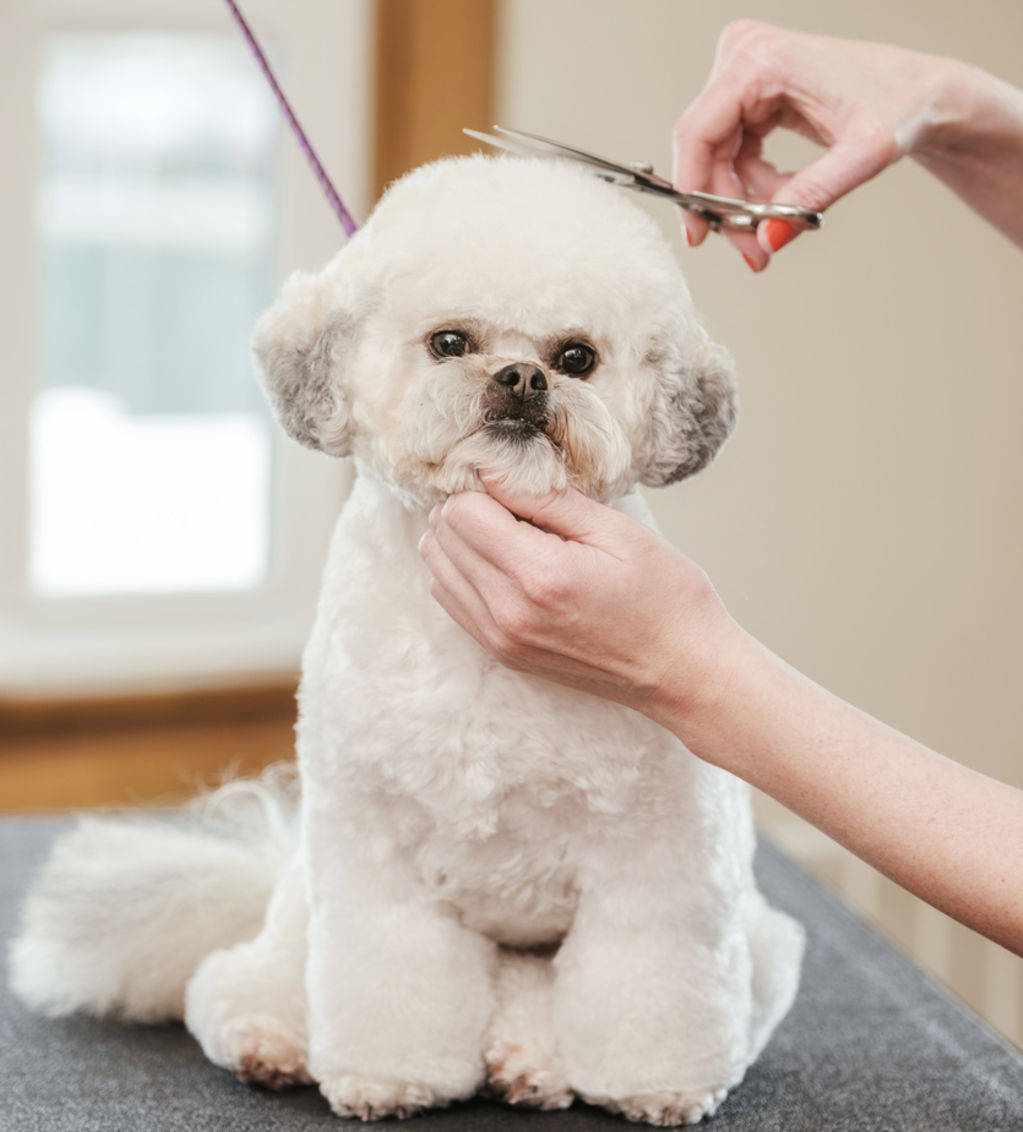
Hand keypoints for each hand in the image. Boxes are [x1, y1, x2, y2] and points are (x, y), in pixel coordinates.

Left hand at [418, 478, 737, 720]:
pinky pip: (453, 601)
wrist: (683, 671)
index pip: (461, 511)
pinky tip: (507, 564)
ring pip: (437, 569)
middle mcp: (507, 612)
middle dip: (469, 509)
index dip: (484, 485)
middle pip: (441, 537)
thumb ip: (546, 499)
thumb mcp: (615, 531)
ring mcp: (500, 639)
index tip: (518, 485)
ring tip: (513, 535)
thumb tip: (491, 469)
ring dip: (462, 541)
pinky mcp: (502, 653)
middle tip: (517, 506)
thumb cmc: (664, 596)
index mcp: (537, 575)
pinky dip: (466, 572)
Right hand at [673, 20, 951, 268]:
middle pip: (704, 149)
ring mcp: (744, 73)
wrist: (921, 93)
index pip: (698, 131)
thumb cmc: (901, 105)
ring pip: (715, 157)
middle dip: (724, 205)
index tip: (701, 234)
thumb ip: (813, 195)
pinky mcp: (750, 93)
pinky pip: (731, 153)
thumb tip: (768, 239)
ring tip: (780, 220)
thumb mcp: (862, 155)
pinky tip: (781, 195)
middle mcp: (745, 56)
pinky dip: (751, 185)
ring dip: (741, 200)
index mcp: (763, 59)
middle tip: (752, 249)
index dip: (693, 188)